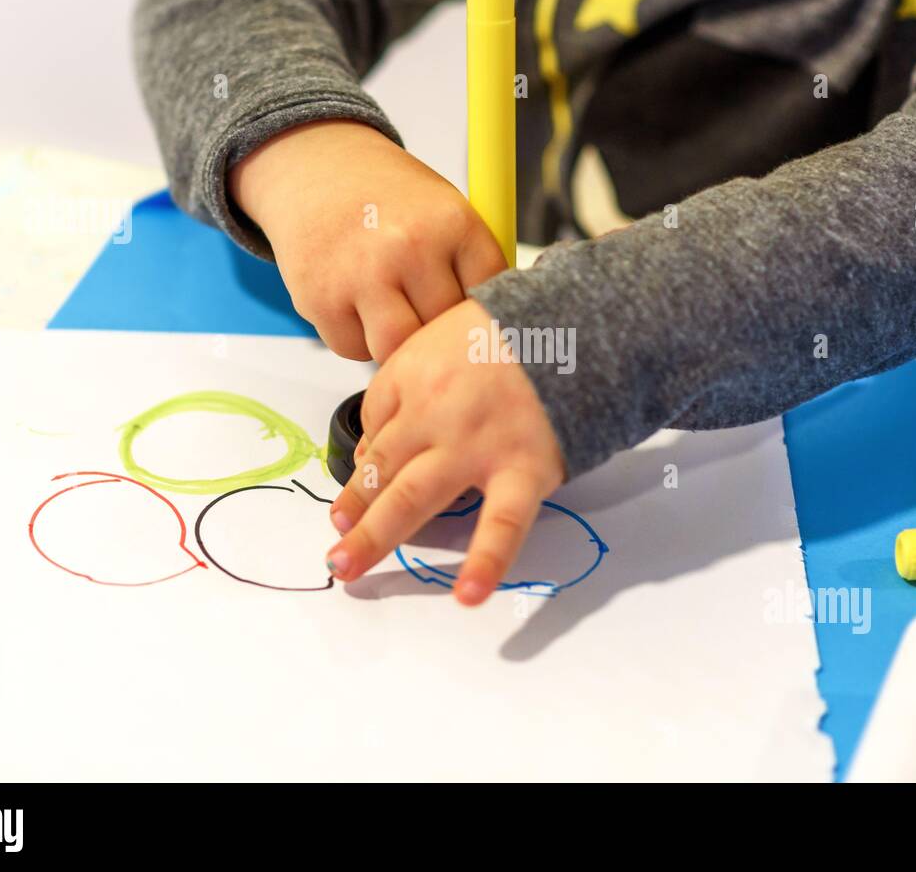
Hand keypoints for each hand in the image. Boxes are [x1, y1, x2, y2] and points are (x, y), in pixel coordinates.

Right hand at [230, 120, 506, 361]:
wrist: (316, 167)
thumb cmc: (389, 200)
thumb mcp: (445, 211)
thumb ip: (474, 265)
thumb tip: (498, 332)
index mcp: (454, 223)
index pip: (486, 298)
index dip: (474, 311)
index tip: (463, 308)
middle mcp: (410, 247)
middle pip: (442, 330)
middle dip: (434, 329)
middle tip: (421, 310)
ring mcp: (363, 274)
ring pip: (398, 349)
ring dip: (396, 343)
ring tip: (392, 312)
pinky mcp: (320, 298)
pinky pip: (352, 349)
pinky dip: (356, 339)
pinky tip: (355, 304)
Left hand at [324, 299, 565, 604]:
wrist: (581, 320)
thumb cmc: (516, 326)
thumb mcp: (447, 330)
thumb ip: (414, 376)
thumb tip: (385, 436)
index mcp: (411, 375)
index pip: (377, 426)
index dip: (367, 462)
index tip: (360, 489)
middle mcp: (431, 415)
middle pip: (381, 469)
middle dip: (352, 511)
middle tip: (334, 549)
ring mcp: (474, 447)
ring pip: (412, 498)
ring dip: (375, 537)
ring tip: (347, 569)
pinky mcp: (523, 470)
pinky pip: (502, 523)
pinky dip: (485, 561)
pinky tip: (468, 595)